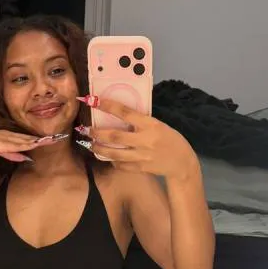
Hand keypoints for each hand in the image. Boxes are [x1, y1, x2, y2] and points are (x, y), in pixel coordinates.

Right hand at [0, 129, 63, 161]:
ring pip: (26, 140)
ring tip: (52, 140)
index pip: (28, 139)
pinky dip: (26, 144)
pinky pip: (16, 144)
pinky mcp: (1, 142)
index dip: (41, 139)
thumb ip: (12, 155)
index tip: (52, 140)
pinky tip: (34, 144)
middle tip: (58, 138)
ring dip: (39, 140)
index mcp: (9, 137)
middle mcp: (10, 135)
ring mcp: (6, 138)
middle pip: (31, 138)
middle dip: (45, 139)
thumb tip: (25, 158)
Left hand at [76, 97, 198, 179]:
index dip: (108, 106)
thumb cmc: (170, 139)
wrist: (182, 163)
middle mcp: (144, 140)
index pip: (125, 113)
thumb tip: (120, 114)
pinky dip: (112, 160)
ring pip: (114, 153)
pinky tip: (106, 156)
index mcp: (150, 125)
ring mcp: (141, 156)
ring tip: (89, 144)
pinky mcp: (139, 168)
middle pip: (115, 137)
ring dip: (99, 149)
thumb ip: (141, 122)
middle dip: (97, 133)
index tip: (93, 100)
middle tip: (85, 129)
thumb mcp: (158, 125)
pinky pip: (120, 164)